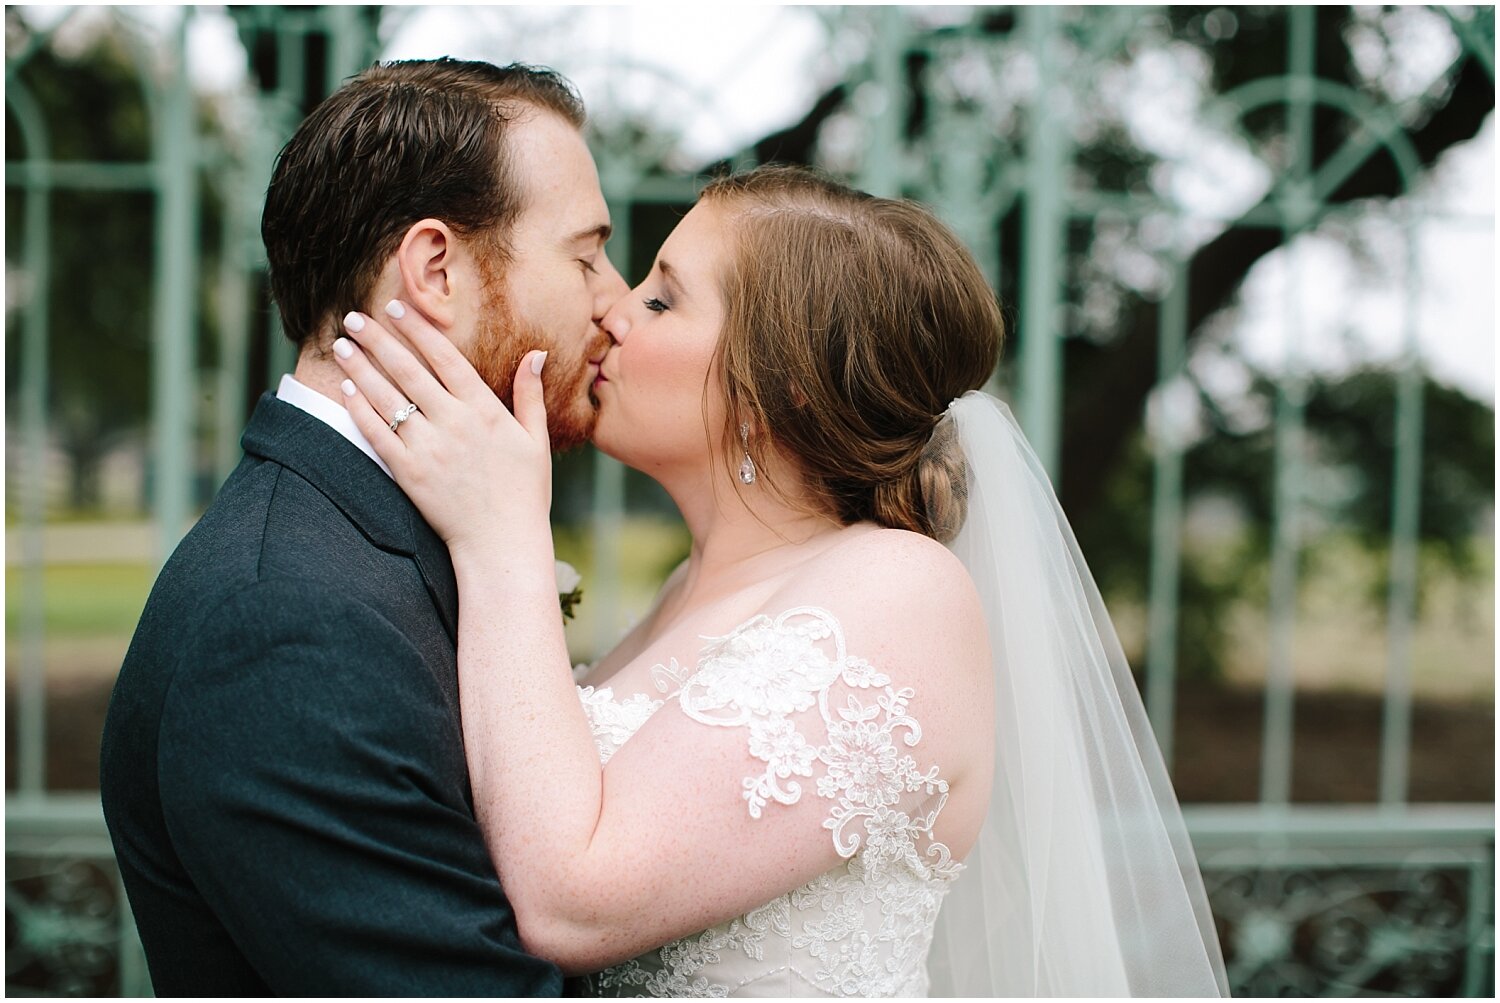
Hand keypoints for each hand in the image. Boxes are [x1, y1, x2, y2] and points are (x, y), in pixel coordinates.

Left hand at [333, 300, 551, 559]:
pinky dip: (360, 409)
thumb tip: (536, 354)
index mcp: (484, 410)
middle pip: (408, 370)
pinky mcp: (409, 474)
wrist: (502, 544)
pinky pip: (377, 434)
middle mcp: (454, 424)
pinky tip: (347, 389)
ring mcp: (428, 449)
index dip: (417, 330)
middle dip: (378, 339)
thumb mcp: (536, 440)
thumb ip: (529, 395)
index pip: (445, 358)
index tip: (396, 307)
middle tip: (354, 317)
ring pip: (387, 398)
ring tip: (342, 345)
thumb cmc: (524, 493)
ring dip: (361, 367)